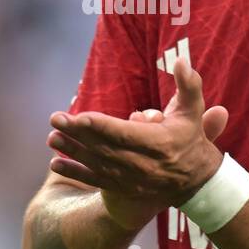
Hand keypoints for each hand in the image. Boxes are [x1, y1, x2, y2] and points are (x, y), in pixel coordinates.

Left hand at [47, 57, 228, 230]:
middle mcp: (143, 164)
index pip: (126, 134)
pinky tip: (55, 164)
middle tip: (56, 119)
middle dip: (78, 134)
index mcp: (159, 143)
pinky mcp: (123, 188)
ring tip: (52, 137)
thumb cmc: (191, 138)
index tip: (81, 116)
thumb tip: (181, 61)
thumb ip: (189, 85)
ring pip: (97, 163)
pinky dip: (75, 173)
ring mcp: (131, 178)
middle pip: (105, 147)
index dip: (103, 126)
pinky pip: (95, 180)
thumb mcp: (193, 110)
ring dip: (72, 151)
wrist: (196, 181)